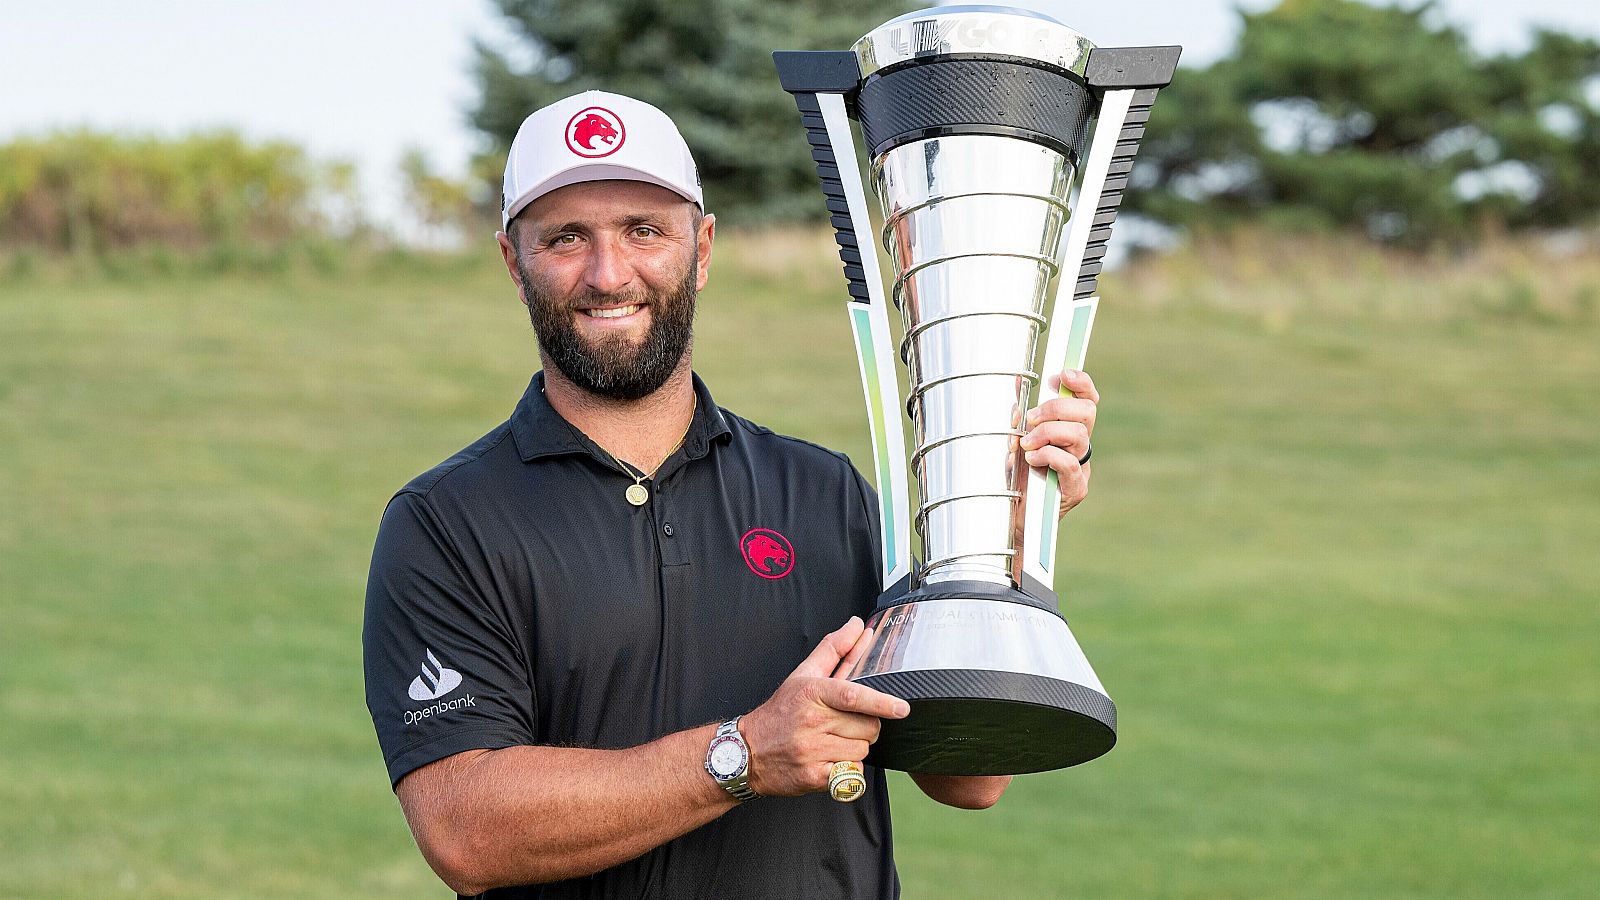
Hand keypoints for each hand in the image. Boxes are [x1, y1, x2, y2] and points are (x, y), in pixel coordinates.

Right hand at [740, 617, 907, 796]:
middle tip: (845, 724)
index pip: (852, 696)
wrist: (746, 752)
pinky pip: (851, 773)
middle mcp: (811, 722)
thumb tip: (858, 626)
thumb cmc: (781, 711)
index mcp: (811, 693)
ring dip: (855, 747)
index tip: (901, 708)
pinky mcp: (814, 777)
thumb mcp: (803, 676)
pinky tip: (828, 760)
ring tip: (832, 742)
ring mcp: (811, 751)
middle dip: (865, 726)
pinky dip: (847, 769)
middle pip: (867, 727)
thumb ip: (834, 649)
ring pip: (862, 750)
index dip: (880, 702)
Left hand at [1021, 368, 1097, 516]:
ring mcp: (1081, 468)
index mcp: (1070, 432)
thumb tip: (1017, 383)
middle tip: (1030, 419)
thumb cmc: (1015, 479)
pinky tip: (1031, 459)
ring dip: (1047, 432)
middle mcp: (1080, 448)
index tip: (1061, 375)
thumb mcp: (1014, 440)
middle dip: (1056, 408)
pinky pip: (1069, 463)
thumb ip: (1019, 416)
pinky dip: (1047, 455)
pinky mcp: (1075, 489)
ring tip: (1026, 443)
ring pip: (1078, 434)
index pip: (1088, 401)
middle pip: (1087, 413)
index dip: (1081, 384)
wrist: (1011, 519)